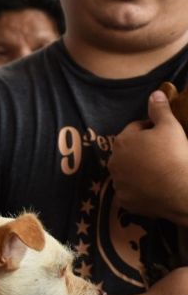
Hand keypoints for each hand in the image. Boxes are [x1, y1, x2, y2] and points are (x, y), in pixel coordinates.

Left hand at [109, 91, 187, 223]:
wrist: (180, 190)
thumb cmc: (174, 154)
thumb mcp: (170, 127)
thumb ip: (160, 109)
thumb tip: (155, 93)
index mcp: (122, 141)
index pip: (136, 129)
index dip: (152, 130)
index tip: (165, 136)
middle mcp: (114, 162)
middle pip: (130, 151)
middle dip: (143, 150)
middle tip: (164, 154)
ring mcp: (118, 183)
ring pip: (129, 171)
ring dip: (139, 170)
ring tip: (159, 172)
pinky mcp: (125, 200)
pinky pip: (132, 191)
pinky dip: (140, 189)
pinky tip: (155, 188)